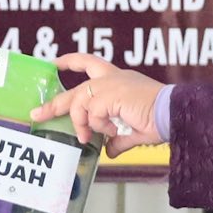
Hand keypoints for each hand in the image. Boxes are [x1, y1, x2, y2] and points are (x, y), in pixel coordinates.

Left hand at [30, 53, 167, 156]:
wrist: (174, 114)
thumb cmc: (161, 118)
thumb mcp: (134, 130)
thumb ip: (119, 138)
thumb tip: (110, 151)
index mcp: (119, 79)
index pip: (90, 63)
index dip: (70, 61)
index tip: (55, 63)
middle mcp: (113, 78)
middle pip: (75, 88)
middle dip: (54, 103)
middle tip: (38, 113)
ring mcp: (111, 84)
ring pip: (80, 102)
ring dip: (80, 122)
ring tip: (86, 137)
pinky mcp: (110, 94)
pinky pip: (92, 113)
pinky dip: (99, 125)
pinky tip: (113, 129)